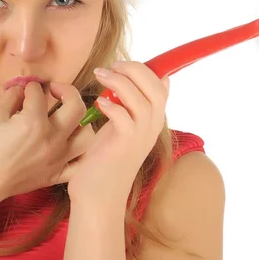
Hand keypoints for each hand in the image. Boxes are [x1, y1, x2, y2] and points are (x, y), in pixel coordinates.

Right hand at [0, 81, 95, 207]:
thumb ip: (10, 98)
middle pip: (75, 106)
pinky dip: (81, 152)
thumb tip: (20, 88)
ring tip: (68, 117)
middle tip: (53, 90)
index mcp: (33, 121)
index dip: (30, 86)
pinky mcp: (57, 175)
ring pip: (87, 135)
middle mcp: (52, 138)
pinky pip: (80, 163)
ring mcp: (58, 158)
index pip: (38, 93)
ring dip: (80, 120)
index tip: (25, 88)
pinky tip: (71, 143)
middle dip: (65, 90)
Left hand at [61, 61, 169, 204]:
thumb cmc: (103, 159)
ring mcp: (140, 137)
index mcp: (150, 121)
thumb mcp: (118, 127)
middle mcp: (150, 128)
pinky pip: (125, 118)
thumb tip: (135, 80)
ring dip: (120, 82)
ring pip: (142, 99)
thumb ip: (127, 105)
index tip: (122, 64)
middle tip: (112, 66)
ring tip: (100, 75)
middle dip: (135, 69)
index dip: (146, 70)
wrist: (97, 195)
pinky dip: (112, 106)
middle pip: (157, 88)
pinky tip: (97, 104)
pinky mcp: (124, 146)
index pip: (162, 87)